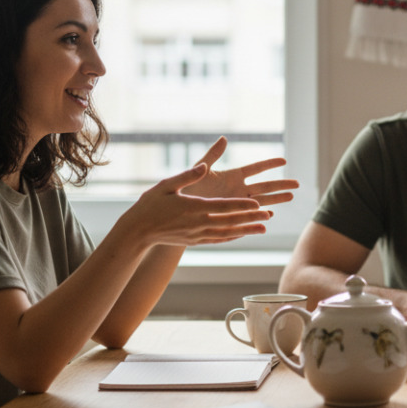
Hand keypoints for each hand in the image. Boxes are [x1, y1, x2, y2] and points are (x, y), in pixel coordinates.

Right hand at [118, 162, 271, 249]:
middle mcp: (199, 224)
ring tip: (264, 228)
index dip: (242, 206)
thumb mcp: (167, 185)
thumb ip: (188, 175)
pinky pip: (218, 240)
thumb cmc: (150, 205)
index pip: (224, 207)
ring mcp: (197, 235)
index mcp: (194, 208)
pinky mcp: (195, 241)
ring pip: (227, 233)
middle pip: (230, 221)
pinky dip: (233, 237)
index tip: (258, 204)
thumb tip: (204, 166)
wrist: (137, 231)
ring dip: (246, 230)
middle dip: (251, 218)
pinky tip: (242, 234)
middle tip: (269, 215)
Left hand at [185, 137, 299, 207]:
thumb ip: (212, 155)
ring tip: (291, 197)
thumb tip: (224, 139)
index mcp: (233, 176)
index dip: (269, 164)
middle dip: (281, 185)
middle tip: (297, 184)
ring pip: (261, 201)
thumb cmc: (186, 187)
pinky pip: (250, 215)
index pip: (256, 168)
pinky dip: (259, 215)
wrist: (178, 209)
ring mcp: (237, 203)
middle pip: (264, 186)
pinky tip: (269, 215)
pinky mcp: (232, 215)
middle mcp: (238, 189)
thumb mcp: (199, 168)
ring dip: (276, 200)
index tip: (284, 161)